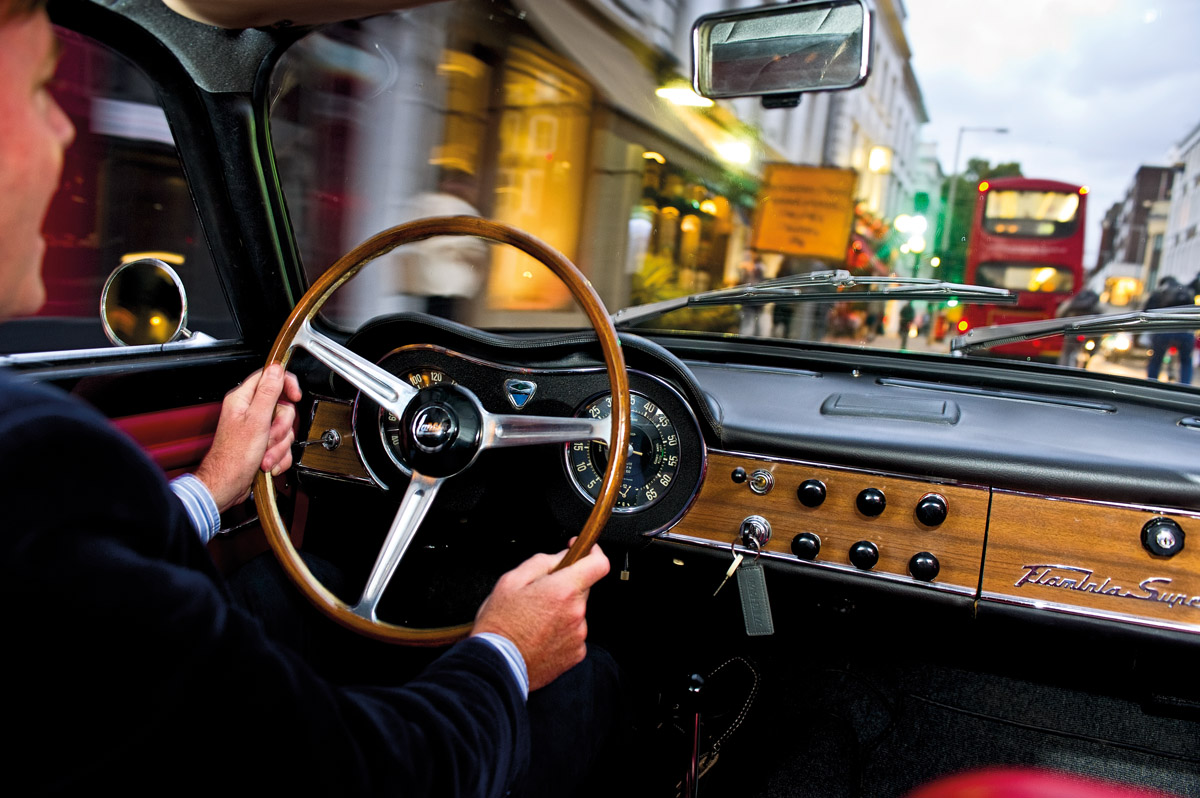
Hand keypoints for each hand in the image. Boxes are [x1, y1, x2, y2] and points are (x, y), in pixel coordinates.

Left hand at [194, 365, 302, 511]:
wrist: (228, 485)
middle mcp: (249, 412)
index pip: (269, 378)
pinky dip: (278, 456)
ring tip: (265, 454)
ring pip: (283, 429)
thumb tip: (276, 368)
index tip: (295, 396)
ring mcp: (256, 429)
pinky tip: (268, 462)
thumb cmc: (233, 457)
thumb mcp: (256, 420)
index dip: (286, 385)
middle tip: (271, 435)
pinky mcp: (262, 445)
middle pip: (282, 407)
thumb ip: (268, 392)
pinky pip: (282, 445)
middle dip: (281, 427)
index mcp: (243, 399)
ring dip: (279, 446)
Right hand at [471, 543, 609, 690]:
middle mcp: (576, 613)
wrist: (498, 665)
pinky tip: (540, 636)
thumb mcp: (511, 580)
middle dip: (565, 587)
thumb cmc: (500, 625)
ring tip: (535, 621)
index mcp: (563, 590)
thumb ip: (542, 562)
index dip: (593, 553)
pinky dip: (561, 632)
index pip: (599, 564)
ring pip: (576, 612)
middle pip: (582, 589)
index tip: (585, 551)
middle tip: (539, 595)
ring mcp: (578, 635)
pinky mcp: (576, 654)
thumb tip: (561, 557)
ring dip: (562, 611)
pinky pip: (573, 634)